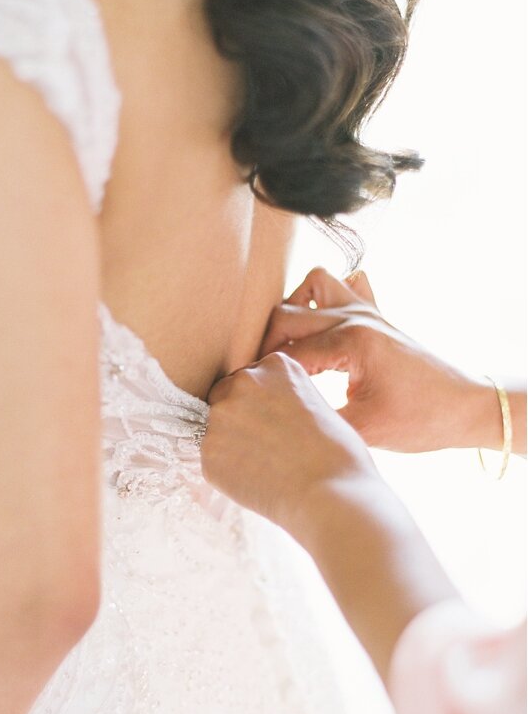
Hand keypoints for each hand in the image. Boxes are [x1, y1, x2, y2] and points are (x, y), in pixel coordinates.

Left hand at [203, 351, 379, 534]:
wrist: (331, 496)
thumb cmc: (337, 456)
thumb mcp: (318, 406)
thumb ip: (282, 398)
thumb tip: (259, 410)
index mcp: (275, 366)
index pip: (252, 378)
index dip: (263, 403)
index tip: (278, 422)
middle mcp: (242, 383)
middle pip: (225, 394)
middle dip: (239, 416)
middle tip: (266, 444)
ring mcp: (220, 416)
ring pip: (215, 426)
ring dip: (230, 441)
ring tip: (264, 464)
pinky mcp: (207, 450)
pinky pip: (212, 457)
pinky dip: (227, 468)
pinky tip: (255, 479)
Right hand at [258, 267, 496, 452]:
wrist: (467, 408)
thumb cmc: (422, 420)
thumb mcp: (363, 429)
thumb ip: (314, 419)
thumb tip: (272, 419)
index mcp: (351, 341)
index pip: (286, 353)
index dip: (260, 374)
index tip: (245, 394)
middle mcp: (356, 317)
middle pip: (287, 314)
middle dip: (265, 344)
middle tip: (259, 375)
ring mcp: (368, 311)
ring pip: (315, 284)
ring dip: (293, 308)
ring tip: (288, 343)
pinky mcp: (378, 315)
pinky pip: (349, 284)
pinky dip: (329, 296)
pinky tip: (322, 324)